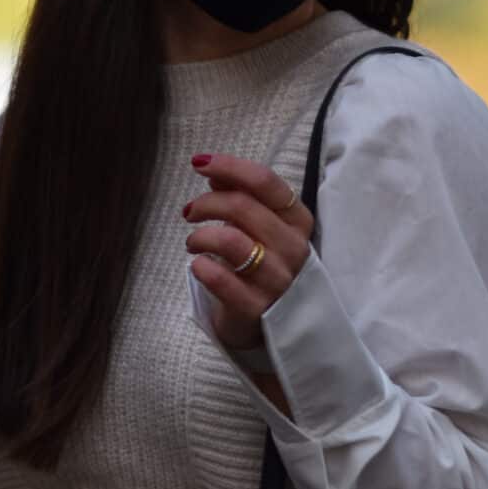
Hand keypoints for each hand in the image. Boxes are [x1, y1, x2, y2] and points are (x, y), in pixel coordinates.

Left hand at [182, 154, 313, 351]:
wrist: (272, 324)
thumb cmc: (263, 265)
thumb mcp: (258, 226)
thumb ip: (240, 196)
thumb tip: (214, 173)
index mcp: (297, 221)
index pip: (265, 182)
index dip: (229, 167)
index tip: (199, 163)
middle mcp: (294, 248)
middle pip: (242, 206)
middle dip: (206, 203)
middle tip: (189, 212)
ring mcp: (277, 280)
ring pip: (230, 240)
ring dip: (201, 235)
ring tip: (193, 242)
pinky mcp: (256, 308)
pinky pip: (220, 279)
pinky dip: (201, 266)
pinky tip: (198, 265)